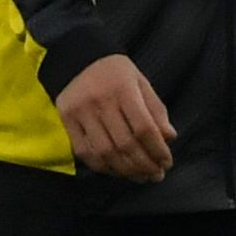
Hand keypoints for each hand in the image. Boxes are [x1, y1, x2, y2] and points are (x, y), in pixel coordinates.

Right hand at [56, 50, 173, 180]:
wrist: (77, 58)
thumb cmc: (116, 73)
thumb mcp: (142, 84)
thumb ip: (156, 111)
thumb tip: (169, 138)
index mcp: (123, 89)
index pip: (144, 128)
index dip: (158, 150)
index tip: (167, 162)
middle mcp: (100, 102)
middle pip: (125, 144)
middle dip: (144, 165)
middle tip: (156, 175)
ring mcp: (80, 112)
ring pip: (105, 152)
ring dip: (125, 170)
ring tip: (139, 176)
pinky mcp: (66, 119)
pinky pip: (84, 151)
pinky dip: (101, 166)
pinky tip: (115, 170)